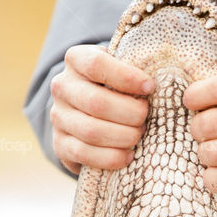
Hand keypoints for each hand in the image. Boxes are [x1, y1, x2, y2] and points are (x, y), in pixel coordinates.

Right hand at [49, 45, 153, 173]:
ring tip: (139, 134)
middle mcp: (62, 86)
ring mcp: (58, 116)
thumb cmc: (117, 84)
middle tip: (146, 116)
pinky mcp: (60, 144)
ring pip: (91, 131)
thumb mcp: (123, 66)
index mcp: (76, 59)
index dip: (126, 77)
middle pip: (96, 102)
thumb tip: (159, 81)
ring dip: (123, 137)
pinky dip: (110, 157)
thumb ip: (138, 65)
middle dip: (130, 113)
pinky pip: (84, 153)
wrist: (90, 110)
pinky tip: (128, 155)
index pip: (96, 65)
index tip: (150, 87)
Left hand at [183, 68, 216, 201]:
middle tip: (202, 135)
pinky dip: (213, 180)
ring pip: (216, 152)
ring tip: (211, 156)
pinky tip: (215, 177)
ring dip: (204, 157)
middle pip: (211, 122)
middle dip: (197, 131)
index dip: (195, 97)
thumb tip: (192, 93)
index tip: (191, 104)